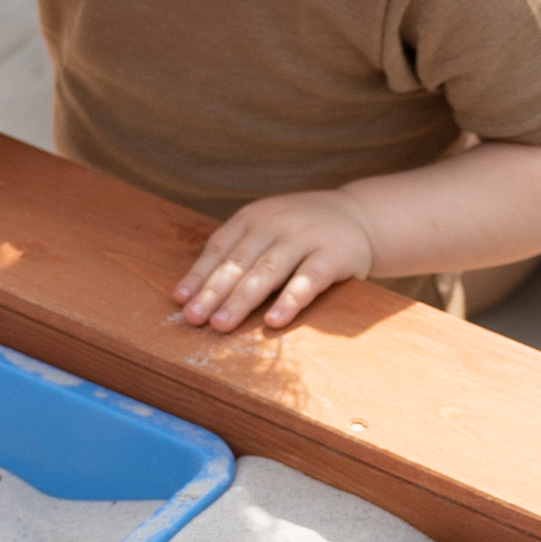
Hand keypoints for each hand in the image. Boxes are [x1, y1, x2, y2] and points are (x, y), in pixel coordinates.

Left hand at [176, 192, 376, 331]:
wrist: (359, 216)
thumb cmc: (301, 233)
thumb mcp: (268, 229)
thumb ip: (239, 253)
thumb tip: (195, 294)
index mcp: (254, 218)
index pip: (220, 247)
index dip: (199, 275)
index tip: (181, 300)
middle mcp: (276, 223)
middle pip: (239, 262)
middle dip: (213, 292)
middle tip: (194, 318)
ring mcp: (306, 238)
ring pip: (267, 271)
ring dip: (242, 300)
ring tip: (221, 325)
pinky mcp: (334, 255)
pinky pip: (309, 280)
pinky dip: (290, 301)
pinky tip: (274, 321)